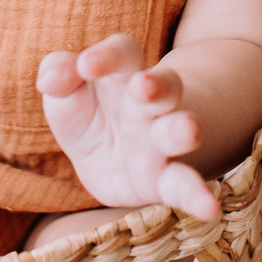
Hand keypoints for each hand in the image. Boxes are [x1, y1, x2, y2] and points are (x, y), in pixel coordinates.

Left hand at [37, 33, 219, 219]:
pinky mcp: (164, 181)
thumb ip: (57, 75)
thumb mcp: (65, 92)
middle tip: (142, 87)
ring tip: (187, 131)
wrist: (110, 157)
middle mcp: (148, 105)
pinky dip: (197, 196)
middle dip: (156, 85)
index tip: (85, 66)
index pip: (123, 54)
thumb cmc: (87, 112)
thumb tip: (51, 79)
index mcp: (123, 74)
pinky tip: (210, 207)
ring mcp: (159, 142)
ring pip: (176, 131)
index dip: (106, 55)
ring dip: (182, 130)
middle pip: (162, 85)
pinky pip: (183, 186)